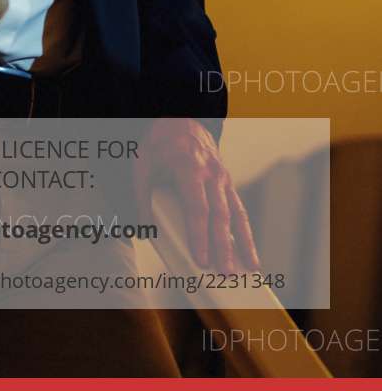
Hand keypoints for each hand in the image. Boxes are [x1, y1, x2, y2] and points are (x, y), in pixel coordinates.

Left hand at [134, 118, 259, 272]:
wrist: (181, 118)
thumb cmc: (160, 142)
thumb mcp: (142, 163)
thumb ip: (140, 195)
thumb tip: (142, 227)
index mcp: (189, 168)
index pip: (197, 208)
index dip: (199, 236)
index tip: (201, 259)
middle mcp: (211, 174)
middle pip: (220, 215)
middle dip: (224, 247)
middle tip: (225, 272)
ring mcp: (222, 177)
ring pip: (236, 213)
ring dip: (244, 242)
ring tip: (250, 267)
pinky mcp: (227, 182)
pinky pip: (238, 208)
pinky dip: (245, 231)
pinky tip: (248, 250)